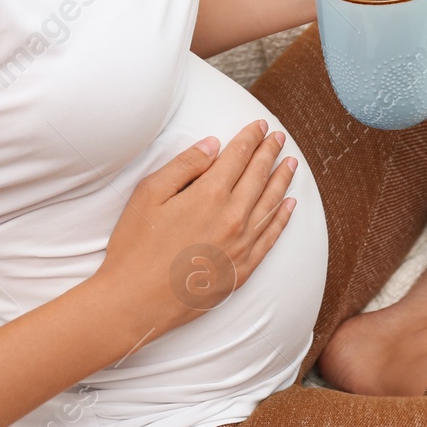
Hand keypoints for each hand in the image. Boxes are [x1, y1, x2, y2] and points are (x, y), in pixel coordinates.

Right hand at [100, 119, 297, 346]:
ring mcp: (241, 245)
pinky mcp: (243, 269)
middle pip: (259, 176)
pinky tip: (289, 204)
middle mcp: (233, 218)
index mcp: (210, 195)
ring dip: (282, 180)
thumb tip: (213, 144)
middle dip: (270, 152)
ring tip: (291, 163)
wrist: (135, 302)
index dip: (251, 138)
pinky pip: (271, 237)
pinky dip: (282, 218)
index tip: (260, 125)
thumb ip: (185, 165)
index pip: (238, 157)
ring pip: (271, 203)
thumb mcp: (149, 194)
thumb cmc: (135, 247)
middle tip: (279, 137)